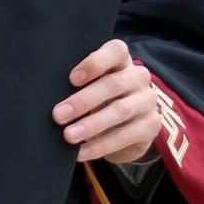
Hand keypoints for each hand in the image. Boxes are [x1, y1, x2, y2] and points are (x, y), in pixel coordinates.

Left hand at [55, 38, 163, 168]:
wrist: (129, 128)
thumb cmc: (101, 100)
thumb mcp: (92, 87)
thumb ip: (78, 85)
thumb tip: (52, 96)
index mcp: (122, 61)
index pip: (116, 51)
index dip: (94, 62)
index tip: (72, 79)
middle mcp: (139, 77)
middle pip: (114, 84)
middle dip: (83, 100)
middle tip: (58, 115)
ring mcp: (148, 101)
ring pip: (120, 111)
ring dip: (91, 125)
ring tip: (68, 135)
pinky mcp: (151, 126)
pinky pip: (125, 136)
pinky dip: (100, 146)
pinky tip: (81, 152)